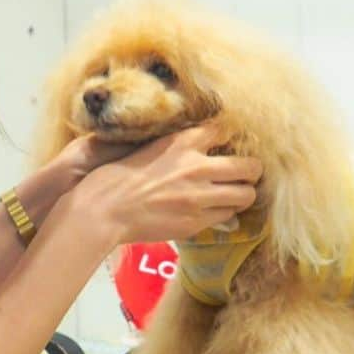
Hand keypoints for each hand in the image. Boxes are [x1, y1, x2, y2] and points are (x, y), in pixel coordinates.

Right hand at [74, 123, 262, 245]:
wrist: (103, 210)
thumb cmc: (116, 178)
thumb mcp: (147, 148)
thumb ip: (177, 147)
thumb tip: (198, 146)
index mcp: (183, 142)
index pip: (225, 130)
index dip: (230, 137)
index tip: (229, 143)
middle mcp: (197, 167)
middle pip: (249, 166)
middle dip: (250, 170)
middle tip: (244, 174)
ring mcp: (199, 197)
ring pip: (245, 195)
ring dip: (242, 194)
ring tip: (233, 195)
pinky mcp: (195, 222)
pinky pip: (227, 218)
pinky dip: (225, 214)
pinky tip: (214, 211)